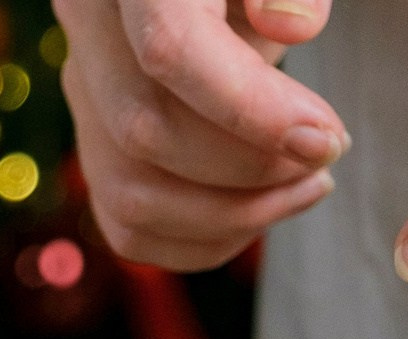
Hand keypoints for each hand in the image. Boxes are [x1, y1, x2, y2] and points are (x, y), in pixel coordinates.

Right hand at [57, 0, 348, 269]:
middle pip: (144, 133)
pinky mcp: (95, 141)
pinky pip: (127, 225)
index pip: (170, 49)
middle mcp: (90, 29)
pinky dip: (200, 240)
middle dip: (248, 170)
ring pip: (128, 195)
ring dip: (229, 216)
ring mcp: (84, 91)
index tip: (323, 139)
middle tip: (324, 160)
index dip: (250, 110)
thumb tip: (294, 28)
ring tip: (303, 189)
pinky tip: (258, 214)